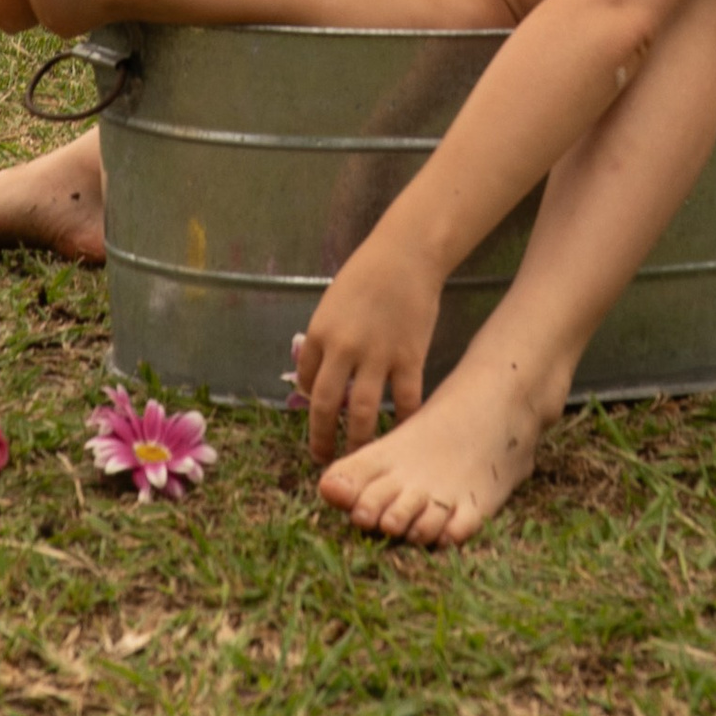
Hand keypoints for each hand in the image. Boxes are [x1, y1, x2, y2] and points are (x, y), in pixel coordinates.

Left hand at [292, 230, 443, 455]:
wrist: (407, 255)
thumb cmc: (367, 273)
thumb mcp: (333, 302)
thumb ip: (326, 338)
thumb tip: (322, 374)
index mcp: (319, 333)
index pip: (307, 381)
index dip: (310, 404)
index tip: (318, 419)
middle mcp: (343, 348)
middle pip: (326, 406)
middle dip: (322, 438)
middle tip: (323, 460)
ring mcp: (377, 356)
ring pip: (364, 412)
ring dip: (359, 440)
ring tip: (359, 456)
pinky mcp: (409, 358)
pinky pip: (405, 401)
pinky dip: (403, 422)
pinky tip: (403, 435)